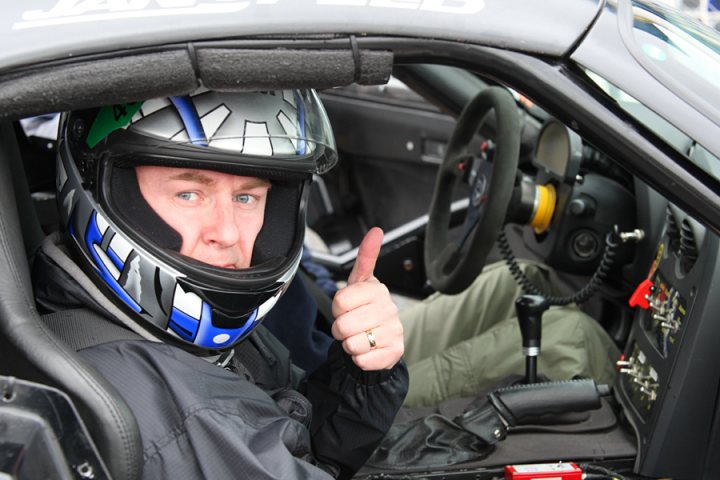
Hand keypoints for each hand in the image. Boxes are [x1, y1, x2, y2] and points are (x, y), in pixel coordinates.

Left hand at [331, 227, 403, 370]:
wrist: (379, 339)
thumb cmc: (364, 308)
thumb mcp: (360, 282)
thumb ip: (365, 257)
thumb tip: (376, 230)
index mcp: (377, 289)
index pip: (340, 300)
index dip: (337, 307)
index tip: (346, 306)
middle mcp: (389, 308)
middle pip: (343, 325)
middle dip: (340, 329)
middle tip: (351, 325)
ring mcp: (394, 331)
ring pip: (352, 344)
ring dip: (349, 344)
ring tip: (359, 336)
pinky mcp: (394, 352)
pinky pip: (362, 360)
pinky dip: (358, 359)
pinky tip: (367, 350)